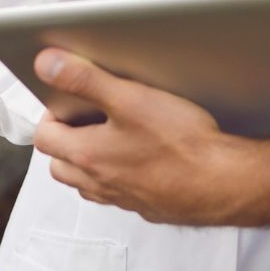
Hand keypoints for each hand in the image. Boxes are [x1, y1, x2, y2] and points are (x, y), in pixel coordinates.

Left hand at [30, 48, 268, 225]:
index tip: (67, 100)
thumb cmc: (181, 144)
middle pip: (60, 165)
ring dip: (89, 162)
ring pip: (88, 183)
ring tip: (112, 135)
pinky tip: (143, 157)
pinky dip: (119, 176)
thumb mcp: (130, 98)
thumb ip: (85, 80)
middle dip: (65, 141)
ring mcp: (123, 198)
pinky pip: (119, 193)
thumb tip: (46, 65)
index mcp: (87, 156)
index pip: (45, 138)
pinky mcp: (148, 205)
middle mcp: (100, 183)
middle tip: (85, 117)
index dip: (51, 115)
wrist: (224, 183)